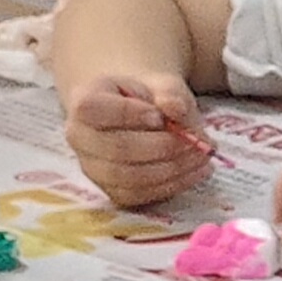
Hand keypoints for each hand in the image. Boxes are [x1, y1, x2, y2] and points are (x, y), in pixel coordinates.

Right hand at [64, 68, 212, 208]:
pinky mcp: (110, 190)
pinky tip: (194, 172)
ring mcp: (92, 167)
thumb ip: (169, 92)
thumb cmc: (149, 99)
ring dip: (172, 169)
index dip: (129, 115)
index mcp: (85, 101)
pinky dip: (171, 185)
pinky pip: (138, 195)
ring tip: (202, 157)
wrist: (141, 117)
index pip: (94, 109)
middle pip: (117, 149)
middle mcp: (79, 137)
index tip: (160, 116)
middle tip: (196, 142)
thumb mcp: (162, 85)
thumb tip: (175, 108)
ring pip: (129, 177)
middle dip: (163, 147)